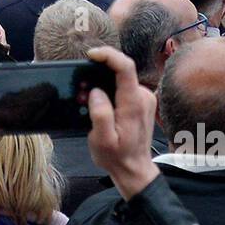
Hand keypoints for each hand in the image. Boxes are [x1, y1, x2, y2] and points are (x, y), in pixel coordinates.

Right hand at [86, 45, 159, 200]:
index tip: (91, 55)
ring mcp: (144, 98)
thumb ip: (100, 114)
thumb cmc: (117, 157)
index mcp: (133, 103)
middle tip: (81, 88)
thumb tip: (96, 91)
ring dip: (102, 82)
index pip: (125, 67)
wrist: (135, 170)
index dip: (108, 55)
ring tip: (86, 100)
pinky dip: (108, 89)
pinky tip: (97, 104)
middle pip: (121, 69)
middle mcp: (142, 96)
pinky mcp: (141, 101)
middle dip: (98, 72)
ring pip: (120, 78)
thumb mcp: (102, 140)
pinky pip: (123, 86)